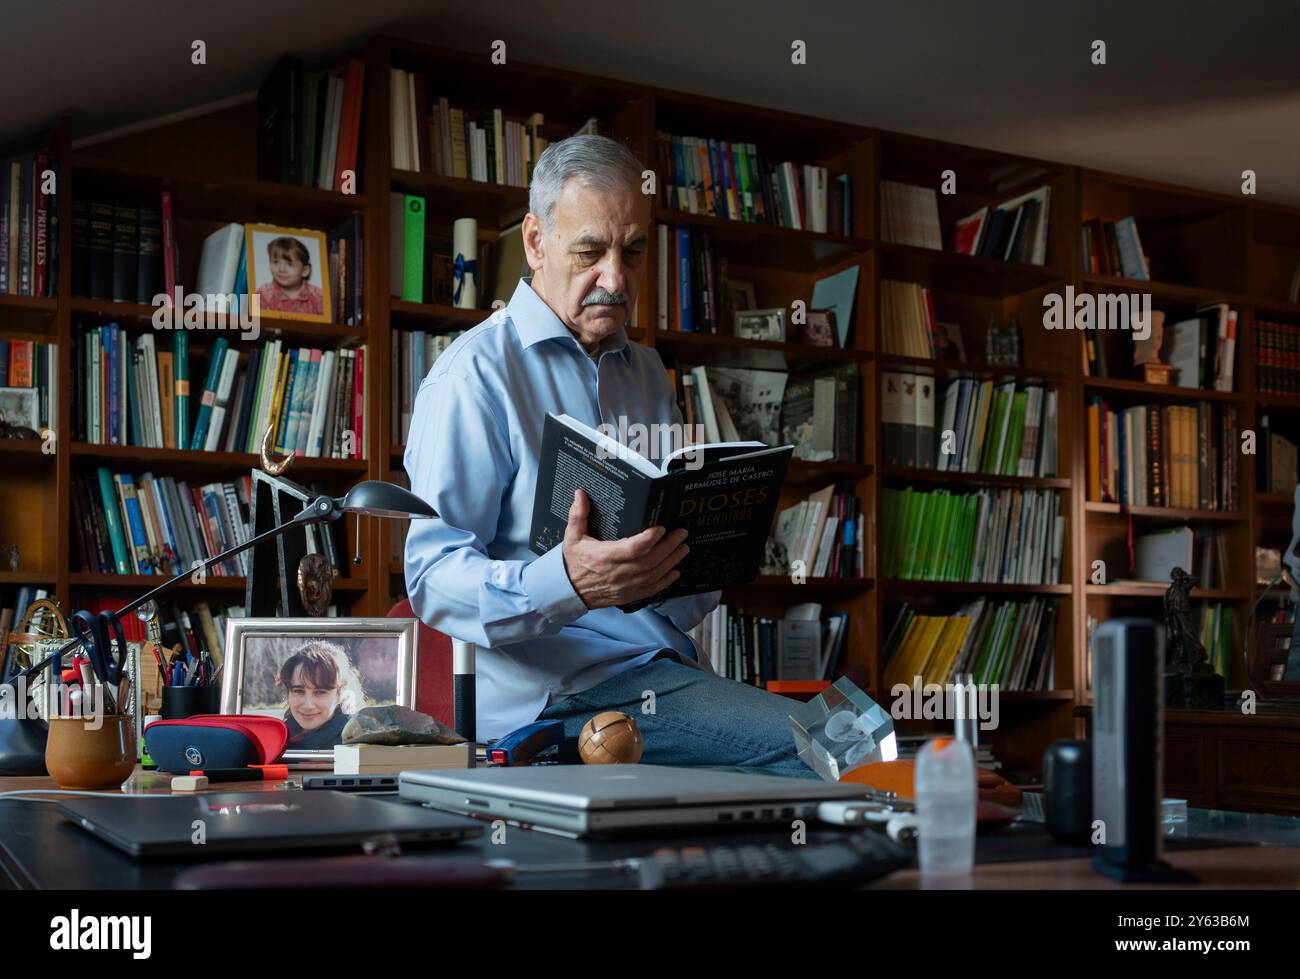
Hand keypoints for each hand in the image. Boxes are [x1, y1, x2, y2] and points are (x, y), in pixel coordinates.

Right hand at [561, 489, 688, 608]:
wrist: (569, 591)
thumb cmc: (573, 562)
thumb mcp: (572, 537)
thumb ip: (578, 515)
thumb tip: (580, 493)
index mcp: (604, 557)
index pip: (632, 549)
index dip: (649, 539)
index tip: (661, 527)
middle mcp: (617, 573)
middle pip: (650, 561)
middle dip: (669, 546)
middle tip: (681, 533)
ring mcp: (625, 587)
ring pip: (654, 574)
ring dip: (671, 561)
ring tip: (683, 547)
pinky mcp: (629, 596)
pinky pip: (652, 590)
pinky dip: (665, 581)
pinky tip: (675, 571)